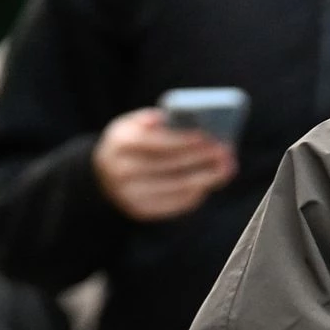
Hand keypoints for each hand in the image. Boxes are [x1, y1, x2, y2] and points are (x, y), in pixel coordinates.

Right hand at [92, 108, 234, 220]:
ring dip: (207, 178)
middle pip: (172, 165)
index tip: (209, 137)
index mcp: (120, 143)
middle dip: (202, 159)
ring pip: (177, 186)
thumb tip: (172, 118)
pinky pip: (175, 204)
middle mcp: (122, 171)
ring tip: (227, 168)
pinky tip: (209, 183)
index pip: (158, 141)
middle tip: (226, 152)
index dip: (185, 140)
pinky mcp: (140, 211)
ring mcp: (130, 194)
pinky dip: (196, 193)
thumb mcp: (131, 125)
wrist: (102, 175)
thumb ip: (150, 119)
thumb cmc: (128, 145)